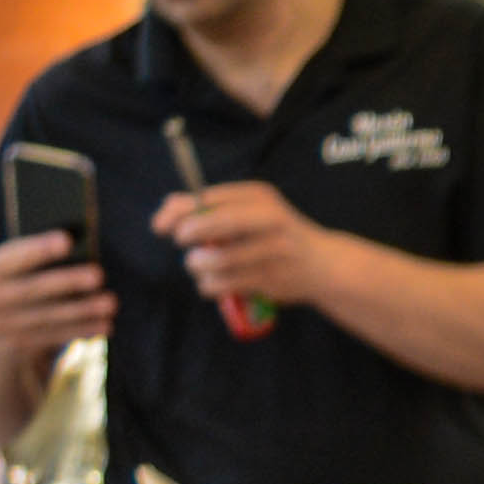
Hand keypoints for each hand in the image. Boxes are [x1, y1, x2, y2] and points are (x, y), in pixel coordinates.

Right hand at [0, 226, 112, 365]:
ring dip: (82, 310)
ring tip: (110, 302)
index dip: (38, 249)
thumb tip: (81, 251)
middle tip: (98, 274)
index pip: (10, 257)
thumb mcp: (11, 274)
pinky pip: (54, 338)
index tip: (67, 239)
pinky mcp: (19, 348)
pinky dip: (81, 330)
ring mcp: (1, 328)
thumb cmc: (14, 290)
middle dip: (67, 281)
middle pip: (32, 289)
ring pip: (47, 317)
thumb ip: (34, 261)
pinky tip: (105, 324)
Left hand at [157, 180, 336, 321]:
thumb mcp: (251, 210)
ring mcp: (272, 250)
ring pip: (215, 260)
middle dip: (188, 237)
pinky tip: (214, 283)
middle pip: (213, 225)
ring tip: (200, 266)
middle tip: (186, 245)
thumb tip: (167, 208)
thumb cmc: (276, 234)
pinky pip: (223, 284)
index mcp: (259, 197)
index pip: (208, 199)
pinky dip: (209, 286)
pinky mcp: (271, 279)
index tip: (160, 227)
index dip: (177, 213)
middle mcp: (269, 219)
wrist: (323, 264)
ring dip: (197, 267)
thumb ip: (211, 207)